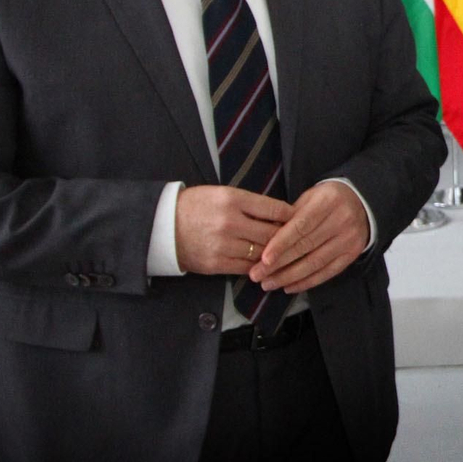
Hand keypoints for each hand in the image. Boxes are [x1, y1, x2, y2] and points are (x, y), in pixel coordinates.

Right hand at [174, 185, 290, 276]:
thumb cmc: (196, 206)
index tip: (300, 218)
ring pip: (262, 253)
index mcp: (232, 199)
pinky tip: (266, 265)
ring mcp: (223, 245)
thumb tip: (281, 214)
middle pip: (271, 233)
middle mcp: (229, 222)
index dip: (291, 216)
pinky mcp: (216, 264)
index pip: (273, 209)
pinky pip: (247, 268)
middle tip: (298, 239)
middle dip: (287, 238)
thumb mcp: (222, 194)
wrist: (162, 225)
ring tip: (285, 254)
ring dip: (275, 255)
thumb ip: (250, 203)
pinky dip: (259, 267)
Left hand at [251, 180, 369, 292]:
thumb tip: (264, 240)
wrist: (360, 202)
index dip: (281, 244)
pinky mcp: (352, 254)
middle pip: (306, 247)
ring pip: (315, 263)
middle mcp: (342, 220)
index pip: (301, 226)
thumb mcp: (308, 198)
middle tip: (257, 275)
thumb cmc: (325, 200)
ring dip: (289, 277)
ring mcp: (349, 239)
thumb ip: (289, 217)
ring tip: (269, 284)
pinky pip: (327, 272)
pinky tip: (289, 287)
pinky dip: (307, 282)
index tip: (263, 259)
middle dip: (279, 264)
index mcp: (327, 202)